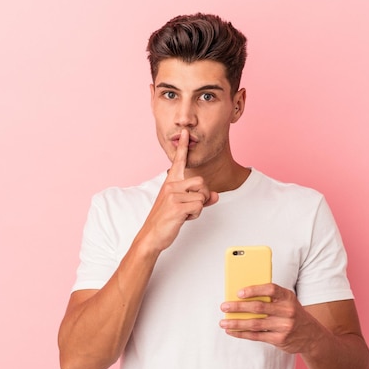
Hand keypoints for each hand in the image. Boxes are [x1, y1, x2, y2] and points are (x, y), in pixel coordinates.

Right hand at [138, 129, 217, 251]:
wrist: (151, 236)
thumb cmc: (165, 219)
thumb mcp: (183, 206)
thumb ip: (200, 199)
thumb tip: (216, 196)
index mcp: (170, 182)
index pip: (178, 161)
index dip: (183, 146)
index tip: (185, 132)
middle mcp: (170, 185)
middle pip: (201, 182)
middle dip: (202, 196)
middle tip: (190, 207)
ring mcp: (172, 195)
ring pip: (202, 196)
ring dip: (198, 208)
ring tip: (183, 213)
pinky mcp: (176, 206)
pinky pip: (199, 207)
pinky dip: (195, 215)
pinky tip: (182, 219)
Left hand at [219, 283, 321, 353]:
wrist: (312, 336)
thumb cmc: (293, 313)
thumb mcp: (287, 301)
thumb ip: (270, 297)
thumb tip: (241, 296)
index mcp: (288, 297)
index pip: (270, 289)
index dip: (254, 290)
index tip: (238, 292)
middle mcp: (287, 311)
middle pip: (258, 307)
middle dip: (238, 307)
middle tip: (224, 306)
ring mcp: (284, 326)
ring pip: (255, 324)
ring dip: (236, 323)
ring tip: (223, 321)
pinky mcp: (279, 339)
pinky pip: (256, 336)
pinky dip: (242, 333)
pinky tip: (232, 331)